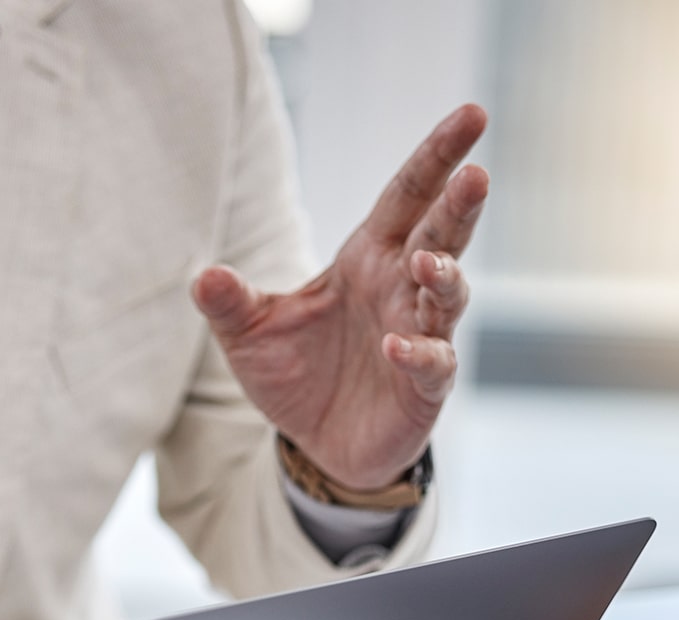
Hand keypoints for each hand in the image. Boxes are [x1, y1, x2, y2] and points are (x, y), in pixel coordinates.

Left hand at [193, 105, 488, 490]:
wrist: (315, 445)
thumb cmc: (294, 375)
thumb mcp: (249, 335)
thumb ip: (229, 303)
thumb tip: (202, 276)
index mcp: (367, 258)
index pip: (408, 195)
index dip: (437, 156)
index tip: (472, 114)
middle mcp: (401, 288)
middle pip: (439, 235)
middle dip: (460, 204)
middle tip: (476, 173)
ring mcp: (420, 335)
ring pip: (447, 295)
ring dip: (443, 276)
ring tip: (425, 262)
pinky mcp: (424, 387)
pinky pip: (432, 363)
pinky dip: (417, 353)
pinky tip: (396, 347)